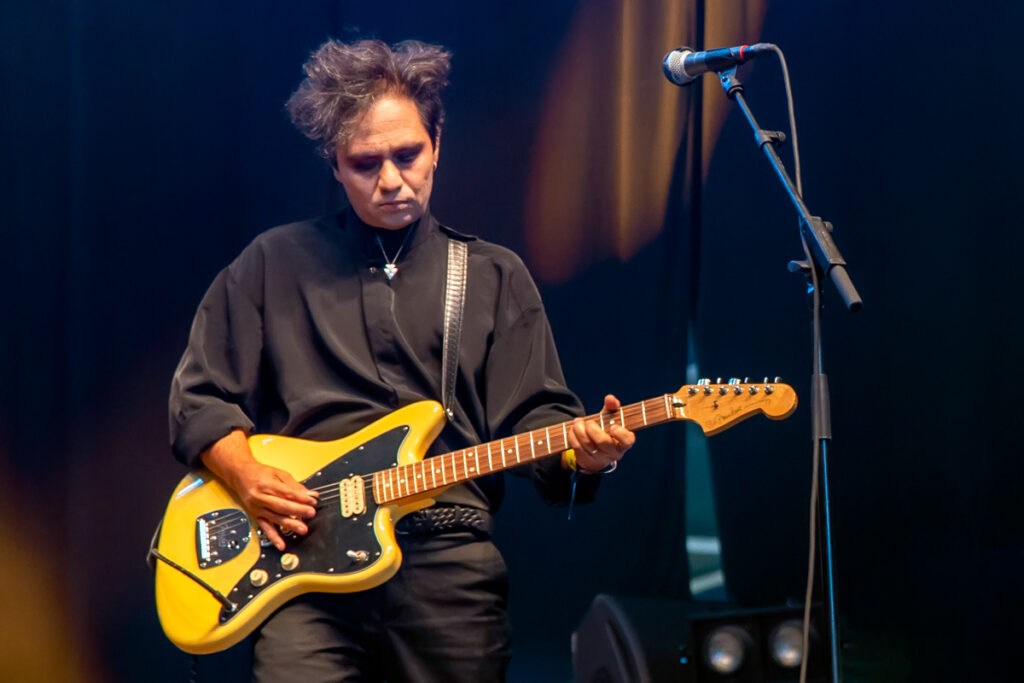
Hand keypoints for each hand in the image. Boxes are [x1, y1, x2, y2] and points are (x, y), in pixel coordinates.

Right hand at [201, 430, 318, 550]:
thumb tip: (310, 494)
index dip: (301, 498)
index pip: (287, 493)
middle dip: (298, 510)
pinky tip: (281, 544)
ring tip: (302, 529)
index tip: (313, 501)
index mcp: (267, 484)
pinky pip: (265, 528)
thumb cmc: (260, 473)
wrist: (240, 475)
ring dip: (290, 524)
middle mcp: (260, 497)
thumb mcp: (279, 474)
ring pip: (275, 518)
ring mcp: (257, 508)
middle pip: (282, 506)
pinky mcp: (255, 516)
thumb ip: (294, 485)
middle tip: (310, 513)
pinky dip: (274, 537)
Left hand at [568, 394, 635, 472]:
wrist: (596, 450)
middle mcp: (614, 452)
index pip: (628, 440)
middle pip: (603, 442)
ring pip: (587, 444)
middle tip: (589, 422)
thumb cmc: (606, 430)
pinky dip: (573, 436)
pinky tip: (573, 430)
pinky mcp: (587, 461)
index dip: (621, 434)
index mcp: (624, 442)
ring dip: (579, 430)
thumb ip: (612, 406)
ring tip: (578, 422)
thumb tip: (610, 398)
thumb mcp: (610, 418)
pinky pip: (577, 447)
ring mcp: (600, 459)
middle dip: (593, 429)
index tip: (613, 426)